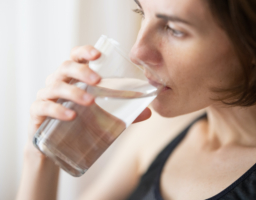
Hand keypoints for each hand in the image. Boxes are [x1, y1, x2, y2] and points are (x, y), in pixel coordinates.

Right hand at [28, 45, 150, 150]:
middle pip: (65, 67)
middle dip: (82, 71)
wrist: (56, 147)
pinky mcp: (37, 113)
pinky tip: (71, 115)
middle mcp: (58, 82)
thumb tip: (149, 113)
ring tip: (90, 102)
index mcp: (74, 78)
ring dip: (73, 92)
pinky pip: (43, 107)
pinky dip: (57, 109)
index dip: (85, 52)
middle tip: (98, 81)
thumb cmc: (80, 123)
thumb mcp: (102, 116)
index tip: (98, 54)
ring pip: (55, 86)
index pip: (76, 57)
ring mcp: (46, 97)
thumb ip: (124, 113)